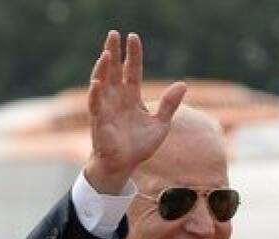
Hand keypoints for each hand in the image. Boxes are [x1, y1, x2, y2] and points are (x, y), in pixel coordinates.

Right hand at [83, 31, 185, 193]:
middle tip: (113, 33)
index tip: (133, 37)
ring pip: (102, 83)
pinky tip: (97, 83)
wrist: (125, 165)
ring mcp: (106, 108)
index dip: (132, 55)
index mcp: (131, 97)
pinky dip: (96, 94)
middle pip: (114, 70)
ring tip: (106, 53)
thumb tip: (183, 84)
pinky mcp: (99, 121)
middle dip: (113, 52)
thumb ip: (169, 104)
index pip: (132, 71)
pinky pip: (95, 105)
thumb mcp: (160, 124)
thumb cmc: (140, 145)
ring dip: (103, 69)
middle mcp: (117, 98)